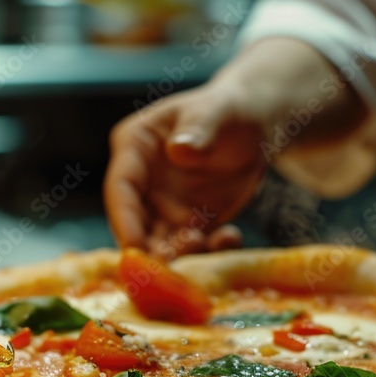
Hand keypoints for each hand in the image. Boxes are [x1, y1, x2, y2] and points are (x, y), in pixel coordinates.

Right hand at [104, 38, 372, 256]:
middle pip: (136, 224)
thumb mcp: (215, 112)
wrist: (254, 127)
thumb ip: (198, 131)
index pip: (121, 189)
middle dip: (151, 249)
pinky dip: (207, 250)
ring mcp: (163, 205)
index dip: (126, 222)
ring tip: (207, 244)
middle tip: (173, 267)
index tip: (136, 250)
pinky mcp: (188, 222)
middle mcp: (142, 181)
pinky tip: (230, 238)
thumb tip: (179, 151)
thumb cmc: (228, 109)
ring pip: (161, 242)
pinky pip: (191, 246)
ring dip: (180, 254)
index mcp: (135, 146)